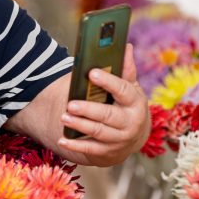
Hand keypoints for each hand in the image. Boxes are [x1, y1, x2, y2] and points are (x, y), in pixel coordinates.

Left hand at [57, 44, 150, 165]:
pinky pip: (91, 150)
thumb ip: (126, 70)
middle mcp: (131, 122)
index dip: (108, 81)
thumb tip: (128, 46)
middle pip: (108, 115)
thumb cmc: (127, 105)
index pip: (123, 90)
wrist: (133, 136)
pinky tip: (62, 139)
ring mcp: (120, 139)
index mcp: (136, 102)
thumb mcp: (130, 88)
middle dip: (89, 110)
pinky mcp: (109, 152)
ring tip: (64, 117)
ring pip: (99, 132)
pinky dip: (76, 146)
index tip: (91, 72)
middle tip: (70, 103)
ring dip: (80, 125)